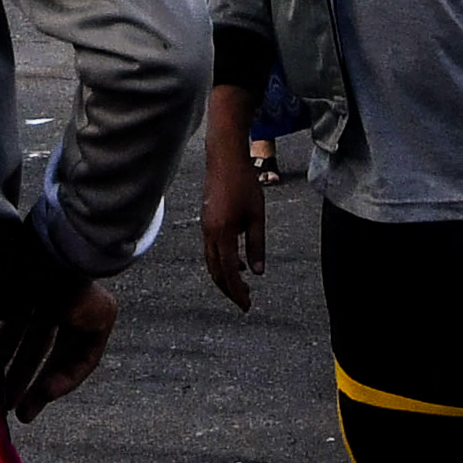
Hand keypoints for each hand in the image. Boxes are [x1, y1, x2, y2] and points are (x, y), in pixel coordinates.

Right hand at [19, 267, 116, 417]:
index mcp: (26, 291)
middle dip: (18, 378)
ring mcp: (77, 311)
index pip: (15, 333)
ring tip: (22, 413)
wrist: (52, 254)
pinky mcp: (100, 320)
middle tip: (5, 406)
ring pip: (58, 358)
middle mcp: (51, 301)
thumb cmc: (14, 270)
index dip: (1, 358)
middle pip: (34, 349)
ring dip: (40, 386)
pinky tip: (47, 393)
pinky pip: (85, 359)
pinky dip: (67, 378)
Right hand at [195, 94, 265, 309]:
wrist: (225, 158)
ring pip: (211, 261)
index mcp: (222, 233)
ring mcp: (205, 227)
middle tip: (245, 303)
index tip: (247, 305)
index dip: (237, 291)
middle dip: (229, 289)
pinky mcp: (207, 220)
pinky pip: (212, 249)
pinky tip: (237, 263)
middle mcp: (209, 233)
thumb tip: (257, 272)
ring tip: (242, 287)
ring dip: (225, 277)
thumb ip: (256, 245)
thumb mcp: (256, 216)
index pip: (228, 271)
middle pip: (215, 271)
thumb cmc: (244, 184)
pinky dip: (222, 262)